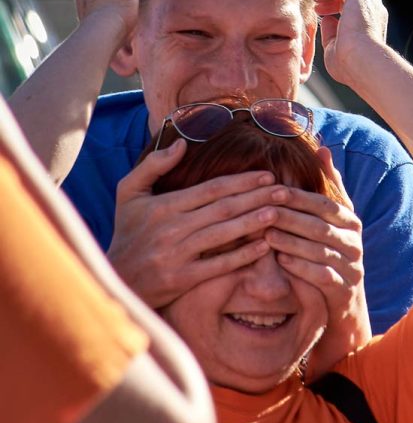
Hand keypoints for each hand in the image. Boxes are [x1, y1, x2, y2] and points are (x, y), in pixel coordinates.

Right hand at [108, 140, 291, 307]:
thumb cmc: (127, 231)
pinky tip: (263, 247)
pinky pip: (218, 266)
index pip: (210, 189)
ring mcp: (178, 255)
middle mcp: (172, 229)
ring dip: (253, 223)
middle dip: (256, 198)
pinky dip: (242, 256)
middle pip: (222, 209)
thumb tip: (181, 143)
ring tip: (279, 213)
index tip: (267, 175)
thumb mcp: (128, 192)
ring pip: (223, 235)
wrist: (117, 278)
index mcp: (163, 205)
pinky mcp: (183, 279)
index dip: (241, 181)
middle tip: (284, 190)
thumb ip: (153, 165)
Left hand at [263, 148, 370, 372]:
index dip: (300, 197)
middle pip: (321, 225)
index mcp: (351, 221)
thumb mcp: (332, 220)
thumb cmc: (329, 252)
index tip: (273, 189)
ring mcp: (352, 267)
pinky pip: (322, 276)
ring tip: (266, 234)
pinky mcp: (344, 290)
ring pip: (321, 250)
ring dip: (292, 241)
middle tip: (264, 210)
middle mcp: (355, 242)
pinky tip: (280, 260)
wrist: (343, 304)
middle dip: (292, 217)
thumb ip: (328, 187)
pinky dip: (301, 267)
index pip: (326, 204)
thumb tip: (322, 149)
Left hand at [313, 0, 388, 87]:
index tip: (322, 14)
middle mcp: (373, 8)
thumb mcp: (336, 49)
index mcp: (371, 22)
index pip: (357, 2)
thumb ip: (331, 33)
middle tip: (320, 6)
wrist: (363, 63)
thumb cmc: (351, 66)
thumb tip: (326, 20)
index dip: (337, 3)